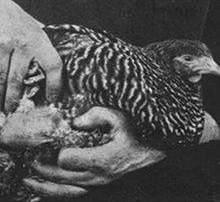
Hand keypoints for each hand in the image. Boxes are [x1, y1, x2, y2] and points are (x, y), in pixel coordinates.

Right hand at [0, 0, 62, 111]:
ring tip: (2, 109)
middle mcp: (23, 43)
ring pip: (2, 79)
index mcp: (40, 40)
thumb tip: (54, 65)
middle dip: (16, 99)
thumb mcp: (35, 29)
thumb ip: (43, 46)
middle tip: (15, 111)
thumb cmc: (17, 18)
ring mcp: (4, 44)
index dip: (55, 86)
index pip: (54, 67)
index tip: (53, 99)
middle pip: (20, 79)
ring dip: (1, 97)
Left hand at [23, 107, 165, 197]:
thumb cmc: (137, 141)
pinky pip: (71, 198)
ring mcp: (96, 188)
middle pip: (59, 177)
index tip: (54, 143)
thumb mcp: (120, 121)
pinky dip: (55, 196)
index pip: (66, 158)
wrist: (151, 165)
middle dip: (42, 168)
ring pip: (62, 192)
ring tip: (29, 181)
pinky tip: (44, 195)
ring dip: (43, 187)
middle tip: (32, 160)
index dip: (57, 150)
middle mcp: (95, 178)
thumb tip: (76, 121)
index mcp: (100, 160)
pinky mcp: (98, 192)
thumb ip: (97, 115)